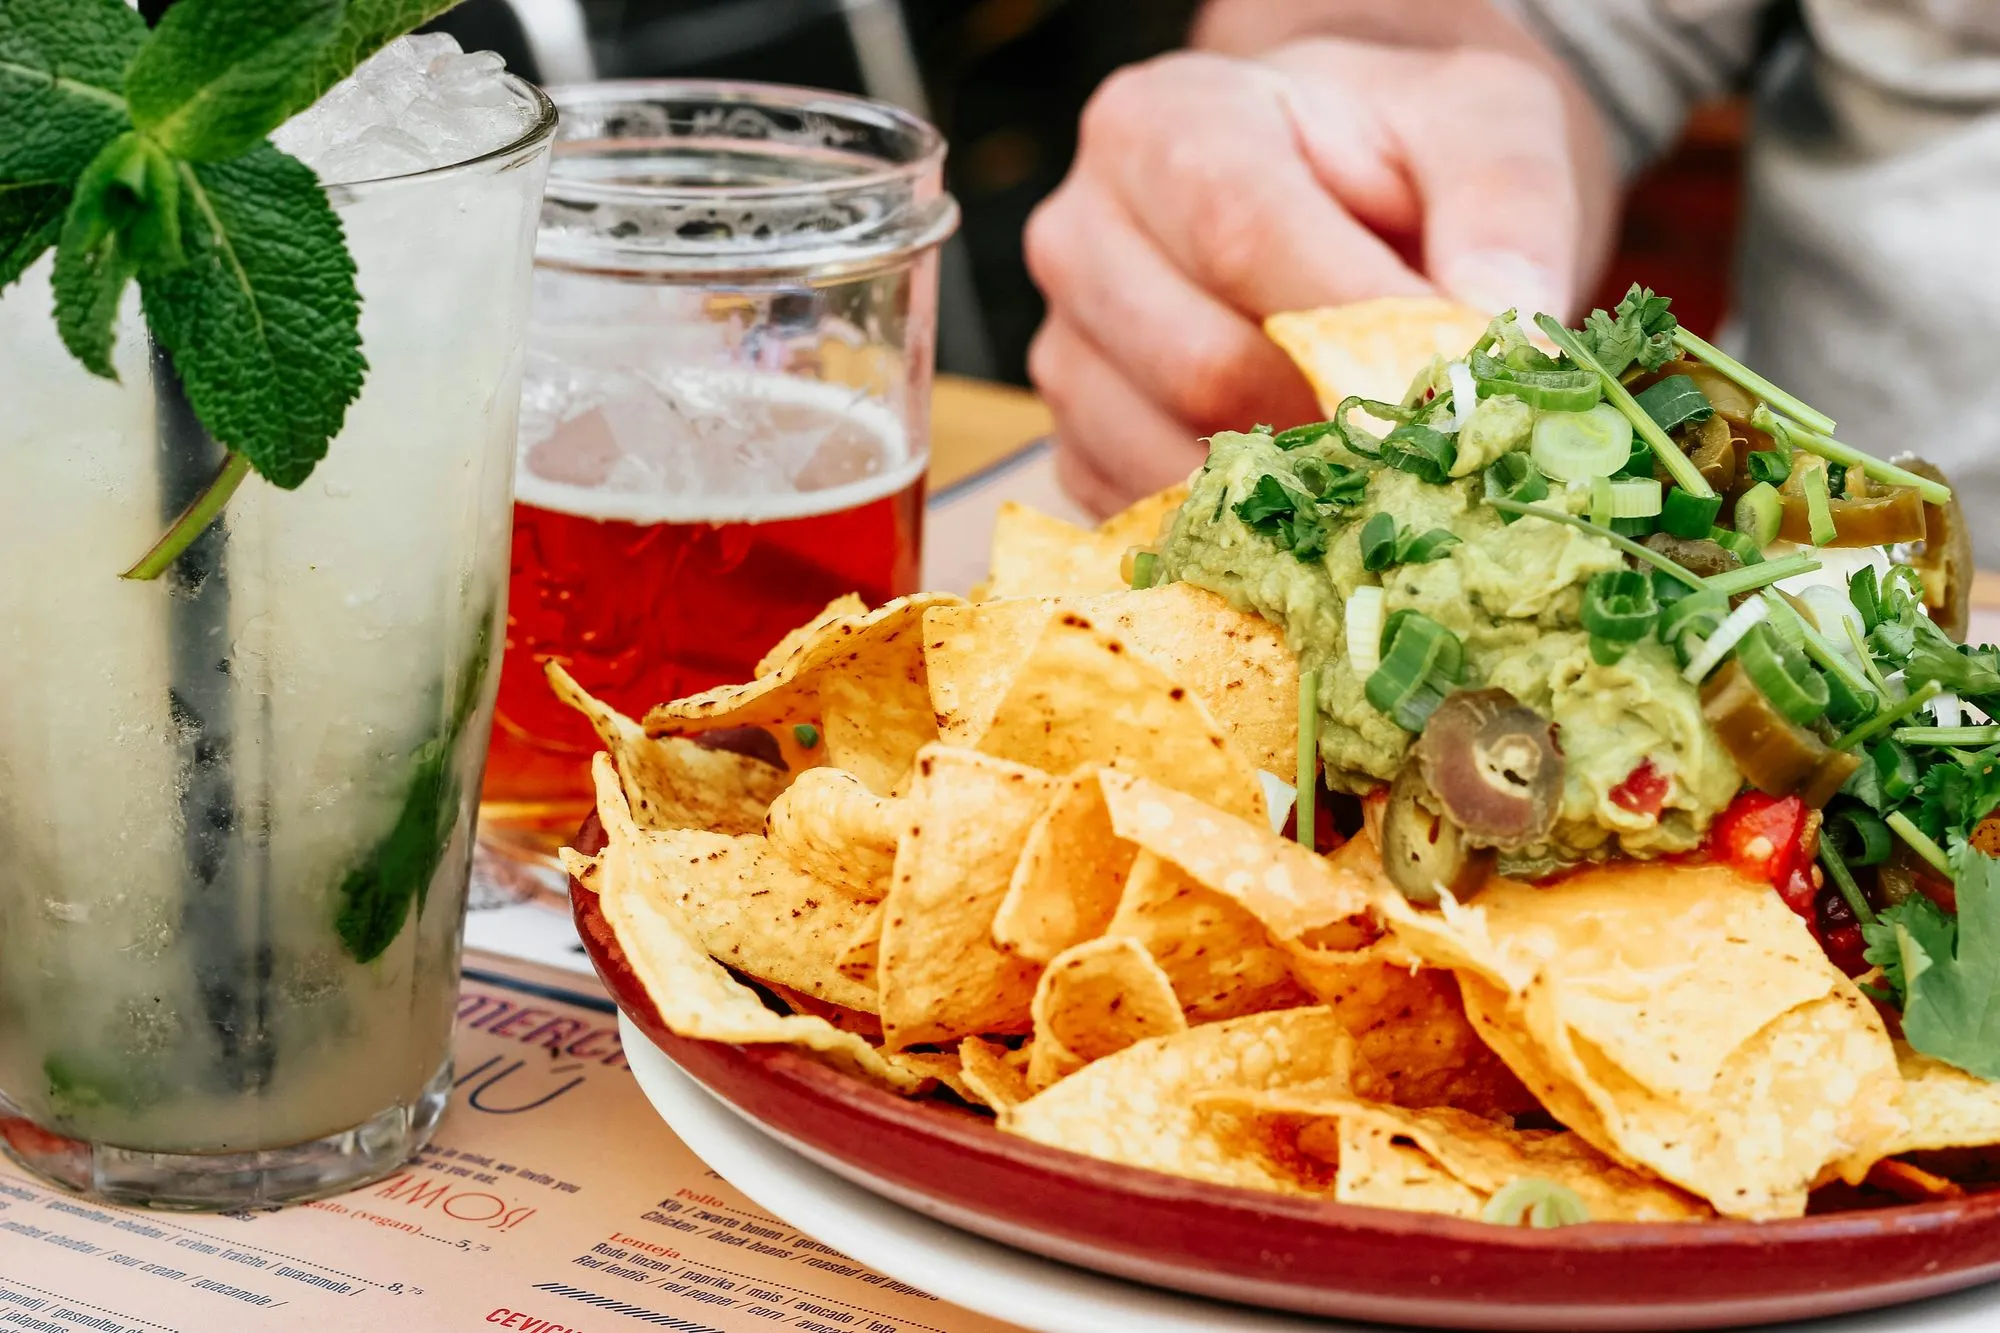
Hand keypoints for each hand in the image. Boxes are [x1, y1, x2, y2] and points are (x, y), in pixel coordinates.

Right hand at [1025, 37, 1605, 514]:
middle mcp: (1081, 238)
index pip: (1238, 234)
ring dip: (1294, 499)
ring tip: (1387, 477)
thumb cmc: (1397, 154)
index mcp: (1161, 125)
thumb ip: (1506, 206)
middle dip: (1336, 427)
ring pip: (1168, 466)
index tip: (1455, 381)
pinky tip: (1319, 509)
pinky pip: (1153, 525)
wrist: (1333, 197)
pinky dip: (1247, 542)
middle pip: (1199, 368)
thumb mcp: (1480, 125)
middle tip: (1441, 451)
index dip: (1351, 323)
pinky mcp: (1073, 450)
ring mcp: (1064, 356)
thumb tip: (1500, 325)